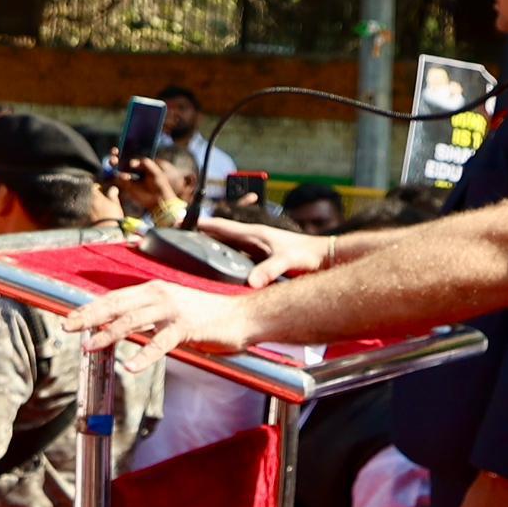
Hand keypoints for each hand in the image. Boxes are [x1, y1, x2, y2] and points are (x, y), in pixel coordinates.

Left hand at [63, 275, 246, 356]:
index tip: (70, 317)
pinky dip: (143, 356)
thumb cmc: (206, 315)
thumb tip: (120, 326)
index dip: (91, 307)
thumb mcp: (171, 310)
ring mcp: (173, 310)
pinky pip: (160, 343)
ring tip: (88, 346)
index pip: (115, 298)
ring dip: (108, 334)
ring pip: (132, 321)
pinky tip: (129, 366)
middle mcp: (160, 295)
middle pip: (116, 305)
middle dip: (89, 316)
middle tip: (66, 326)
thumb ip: (147, 315)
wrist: (242, 316)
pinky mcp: (187, 327)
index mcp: (153, 290)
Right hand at [196, 214, 331, 282]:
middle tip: (181, 235)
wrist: (325, 256)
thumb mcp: (287, 261)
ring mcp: (257, 247)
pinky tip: (221, 267)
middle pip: (221, 234)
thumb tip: (250, 283)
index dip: (204, 225)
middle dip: (202, 235)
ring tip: (194, 251)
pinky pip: (237, 255)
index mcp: (255, 233)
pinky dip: (226, 257)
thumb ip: (269, 270)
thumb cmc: (308, 254)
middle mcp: (253, 238)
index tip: (183, 223)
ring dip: (213, 246)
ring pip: (228, 245)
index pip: (223, 226)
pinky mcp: (262, 256)